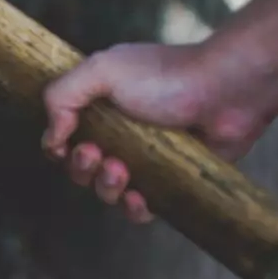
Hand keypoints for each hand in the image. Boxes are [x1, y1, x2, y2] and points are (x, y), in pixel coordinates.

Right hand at [40, 42, 274, 221]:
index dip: (59, 146)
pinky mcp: (171, 181)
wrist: (226, 91)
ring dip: (105, 187)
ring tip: (121, 171)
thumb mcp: (103, 70)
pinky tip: (139, 198)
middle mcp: (122, 132)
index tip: (66, 143)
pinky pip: (142, 208)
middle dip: (81, 168)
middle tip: (96, 154)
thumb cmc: (166, 76)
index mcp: (102, 104)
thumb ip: (62, 96)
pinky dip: (133, 208)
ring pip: (108, 190)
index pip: (65, 136)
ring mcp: (147, 159)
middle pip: (82, 168)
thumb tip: (51, 138)